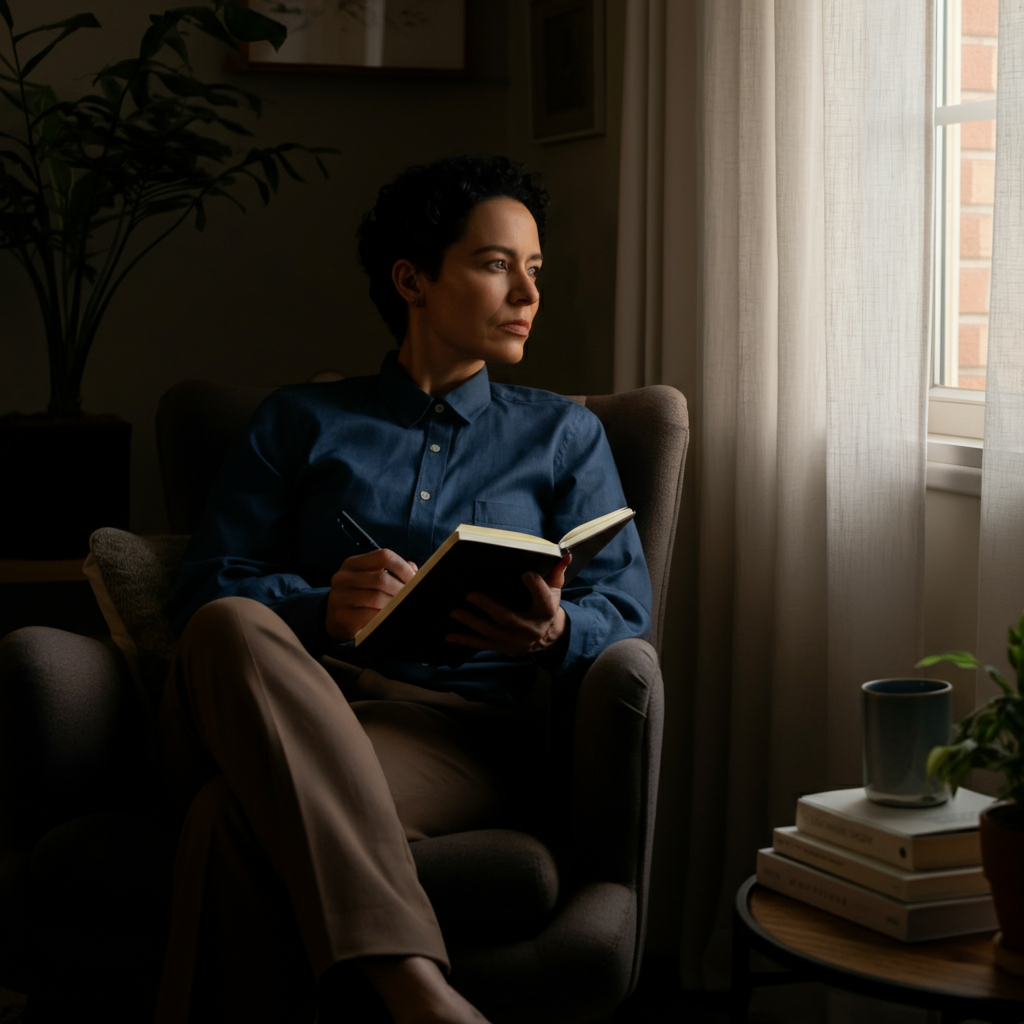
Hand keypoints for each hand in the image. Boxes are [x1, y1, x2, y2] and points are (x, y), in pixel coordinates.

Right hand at [326, 549, 416, 641]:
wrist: (335, 619)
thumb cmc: (360, 596)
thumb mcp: (371, 579)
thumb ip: (392, 571)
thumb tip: (415, 570)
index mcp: (352, 563)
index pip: (383, 556)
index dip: (403, 567)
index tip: (415, 579)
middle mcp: (343, 577)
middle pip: (381, 578)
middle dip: (401, 588)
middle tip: (411, 596)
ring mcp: (339, 597)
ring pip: (376, 597)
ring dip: (394, 603)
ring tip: (402, 606)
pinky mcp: (341, 616)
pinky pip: (369, 616)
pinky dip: (384, 616)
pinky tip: (389, 616)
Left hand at [446, 554, 570, 656]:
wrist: (549, 638)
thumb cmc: (547, 607)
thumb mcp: (555, 591)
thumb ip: (555, 573)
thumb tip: (563, 556)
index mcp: (546, 610)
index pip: (543, 597)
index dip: (535, 585)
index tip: (525, 573)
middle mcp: (531, 629)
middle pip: (508, 618)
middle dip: (488, 607)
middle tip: (470, 595)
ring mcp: (516, 642)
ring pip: (491, 633)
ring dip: (471, 622)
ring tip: (454, 611)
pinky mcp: (504, 649)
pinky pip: (482, 645)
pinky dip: (465, 640)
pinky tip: (449, 635)